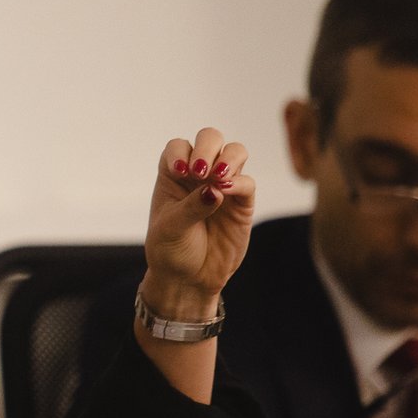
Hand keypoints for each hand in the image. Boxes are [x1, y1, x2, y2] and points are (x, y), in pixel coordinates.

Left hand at [142, 128, 255, 318]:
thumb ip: (191, 207)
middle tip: (199, 171)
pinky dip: (239, 182)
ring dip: (228, 159)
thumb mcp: (170, 228)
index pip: (178, 146)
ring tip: (217, 177)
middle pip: (210, 139)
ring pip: (235, 152)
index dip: (179, 152)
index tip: (178, 171)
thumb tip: (215, 190)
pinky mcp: (242, 202)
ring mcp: (223, 185)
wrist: (188, 278)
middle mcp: (199, 174)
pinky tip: (225, 191)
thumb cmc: (170, 249)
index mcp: (173, 175)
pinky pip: (248, 182)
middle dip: (207, 147)